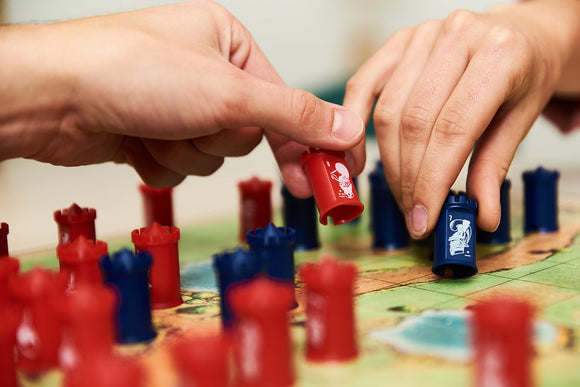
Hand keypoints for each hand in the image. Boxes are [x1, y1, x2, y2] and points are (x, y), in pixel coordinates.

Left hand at [0, 0, 362, 195]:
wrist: (51, 97)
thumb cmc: (129, 70)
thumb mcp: (228, 93)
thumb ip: (293, 114)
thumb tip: (344, 127)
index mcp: (231, 44)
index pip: (288, 101)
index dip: (313, 141)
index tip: (338, 174)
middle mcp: (207, 72)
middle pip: (248, 134)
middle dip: (220, 138)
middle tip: (207, 133)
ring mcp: (179, 104)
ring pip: (213, 155)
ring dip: (186, 151)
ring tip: (155, 124)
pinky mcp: (155, 132)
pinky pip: (182, 167)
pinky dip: (161, 161)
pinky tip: (136, 137)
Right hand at [344, 1, 579, 237]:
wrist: (519, 34)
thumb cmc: (522, 74)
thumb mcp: (521, 120)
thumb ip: (495, 168)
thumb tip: (481, 216)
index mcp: (500, 55)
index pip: (453, 129)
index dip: (432, 181)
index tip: (423, 219)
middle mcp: (459, 36)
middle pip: (416, 124)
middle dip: (410, 180)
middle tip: (413, 213)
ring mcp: (423, 35)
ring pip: (389, 112)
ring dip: (388, 163)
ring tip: (400, 193)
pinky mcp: (399, 41)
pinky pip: (364, 84)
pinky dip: (355, 124)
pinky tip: (357, 157)